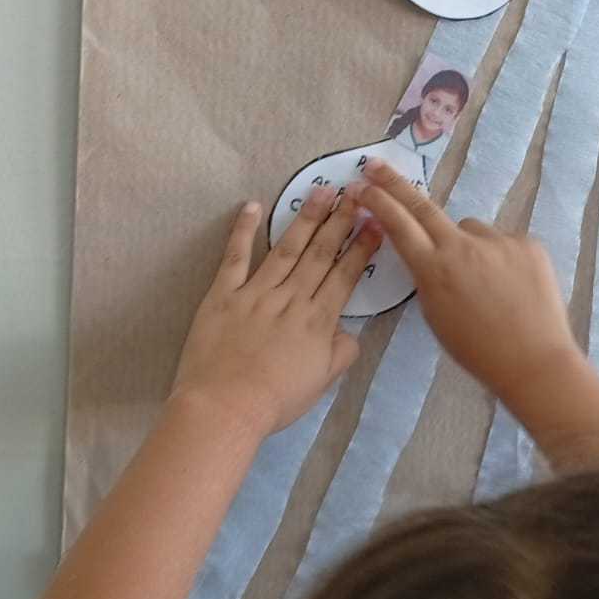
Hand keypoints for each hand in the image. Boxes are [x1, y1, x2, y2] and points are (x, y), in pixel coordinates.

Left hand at [171, 189, 380, 436]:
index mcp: (317, 321)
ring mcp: (256, 293)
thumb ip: (340, 353)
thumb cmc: (276, 401)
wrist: (225, 407)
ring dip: (306, 218)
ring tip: (321, 192)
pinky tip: (252, 206)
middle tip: (354, 193)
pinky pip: (235, 257)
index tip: (375, 224)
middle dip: (340, 221)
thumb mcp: (321, 383)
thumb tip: (349, 332)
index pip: (345, 276)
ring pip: (286, 248)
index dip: (362, 248)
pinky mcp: (224, 294)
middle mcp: (291, 298)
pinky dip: (243, 230)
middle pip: (320, 254)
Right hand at [349, 159, 579, 406]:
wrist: (533, 361)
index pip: (398, 224)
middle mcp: (461, 247)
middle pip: (422, 206)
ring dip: (469, 246)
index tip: (361, 185)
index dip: (377, 201)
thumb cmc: (478, 350)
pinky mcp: (527, 244)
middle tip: (378, 167)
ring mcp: (497, 241)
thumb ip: (430, 277)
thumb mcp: (436, 316)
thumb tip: (433, 254)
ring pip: (472, 231)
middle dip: (395, 185)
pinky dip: (502, 259)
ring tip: (487, 284)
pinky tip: (513, 288)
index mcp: (433, 270)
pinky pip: (504, 243)